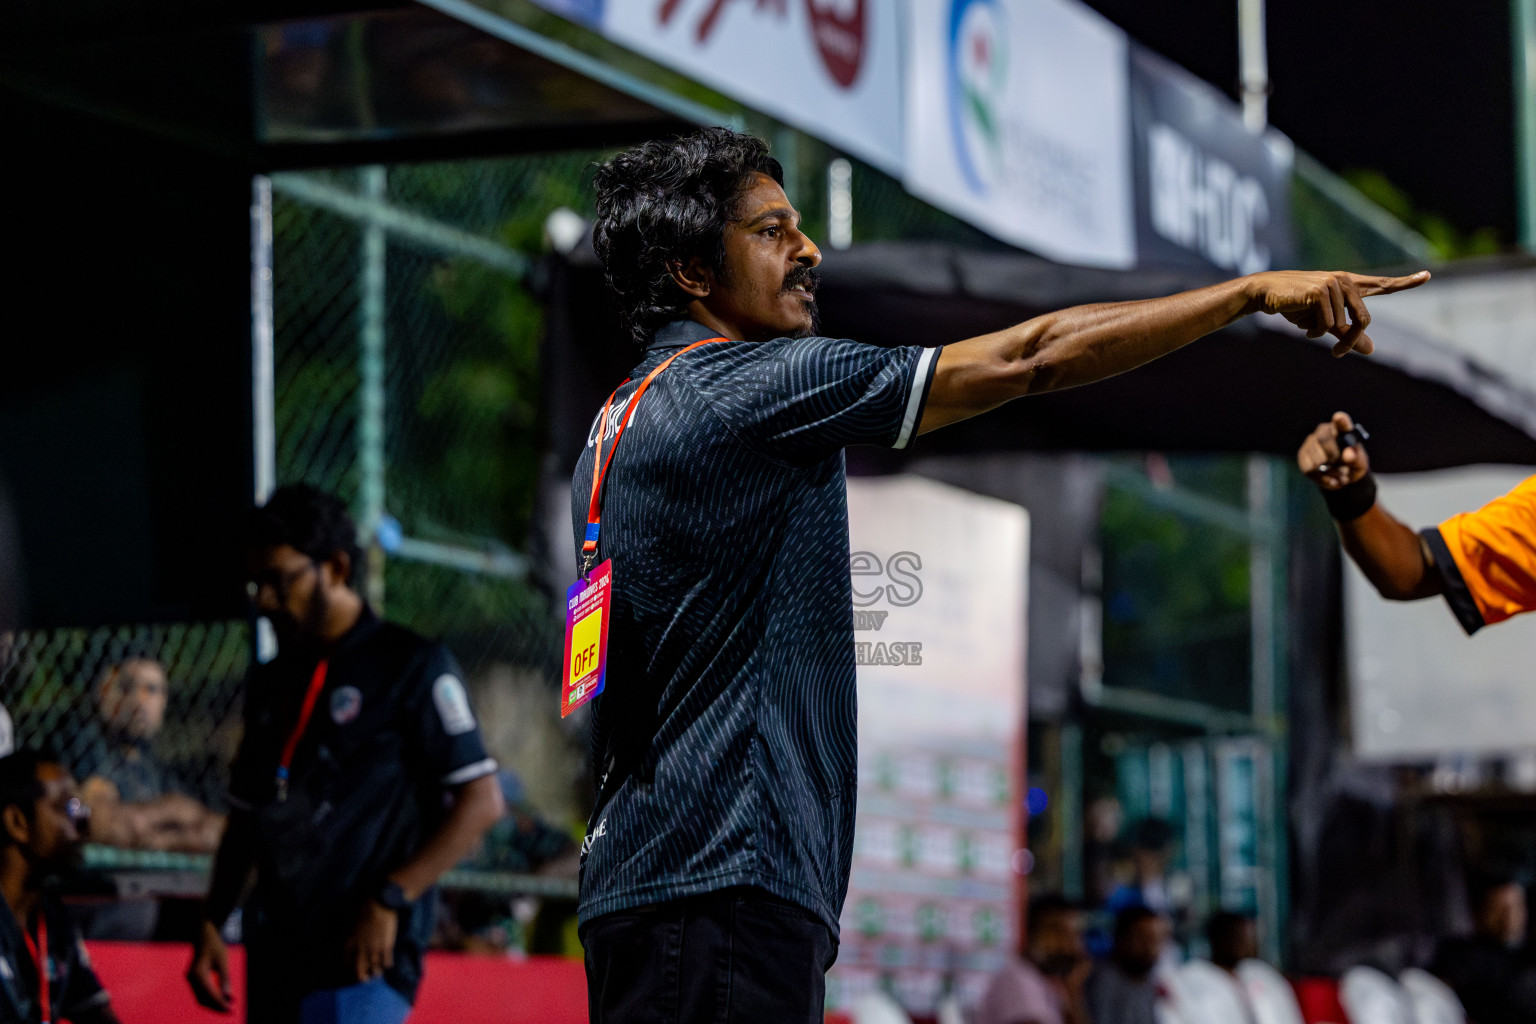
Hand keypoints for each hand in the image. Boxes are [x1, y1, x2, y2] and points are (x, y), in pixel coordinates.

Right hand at [187, 919, 233, 1012]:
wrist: (203, 935)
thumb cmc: (214, 945)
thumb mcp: (223, 961)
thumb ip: (225, 979)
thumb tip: (228, 997)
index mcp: (198, 974)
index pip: (210, 994)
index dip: (220, 1003)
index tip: (230, 1009)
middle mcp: (191, 978)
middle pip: (203, 1000)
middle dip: (216, 1007)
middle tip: (230, 1010)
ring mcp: (190, 979)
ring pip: (200, 998)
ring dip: (213, 1004)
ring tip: (226, 1006)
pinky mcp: (192, 979)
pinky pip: (200, 993)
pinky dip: (209, 998)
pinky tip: (220, 999)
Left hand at [346, 901, 397, 982]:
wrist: (380, 903)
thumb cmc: (364, 909)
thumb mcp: (351, 923)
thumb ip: (350, 936)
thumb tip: (350, 944)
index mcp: (349, 944)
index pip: (346, 964)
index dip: (350, 969)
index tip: (355, 968)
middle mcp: (361, 951)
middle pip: (359, 973)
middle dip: (363, 977)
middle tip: (367, 977)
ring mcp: (374, 950)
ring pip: (375, 971)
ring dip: (377, 972)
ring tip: (379, 971)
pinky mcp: (387, 948)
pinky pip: (387, 964)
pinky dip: (387, 965)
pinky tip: (388, 962)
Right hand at [1246, 269, 1429, 356]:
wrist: (1266, 293)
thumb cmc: (1295, 305)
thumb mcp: (1324, 321)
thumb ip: (1348, 334)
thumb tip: (1371, 350)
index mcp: (1350, 285)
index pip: (1382, 284)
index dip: (1405, 283)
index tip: (1427, 276)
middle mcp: (1346, 281)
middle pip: (1363, 320)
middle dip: (1350, 341)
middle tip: (1338, 354)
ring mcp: (1334, 284)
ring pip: (1342, 325)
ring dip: (1324, 335)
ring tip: (1306, 327)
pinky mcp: (1321, 291)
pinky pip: (1326, 324)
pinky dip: (1313, 331)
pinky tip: (1301, 321)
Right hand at [1298, 411, 1370, 488]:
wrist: (1341, 478)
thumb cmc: (1352, 465)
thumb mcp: (1360, 464)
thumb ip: (1356, 458)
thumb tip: (1349, 454)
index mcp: (1342, 429)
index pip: (1341, 422)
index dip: (1340, 420)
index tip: (1339, 418)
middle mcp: (1324, 431)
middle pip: (1324, 440)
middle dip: (1334, 457)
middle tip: (1344, 469)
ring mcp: (1311, 442)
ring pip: (1317, 458)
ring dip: (1330, 472)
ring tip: (1339, 476)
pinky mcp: (1302, 456)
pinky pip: (1309, 469)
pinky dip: (1322, 478)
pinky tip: (1330, 479)